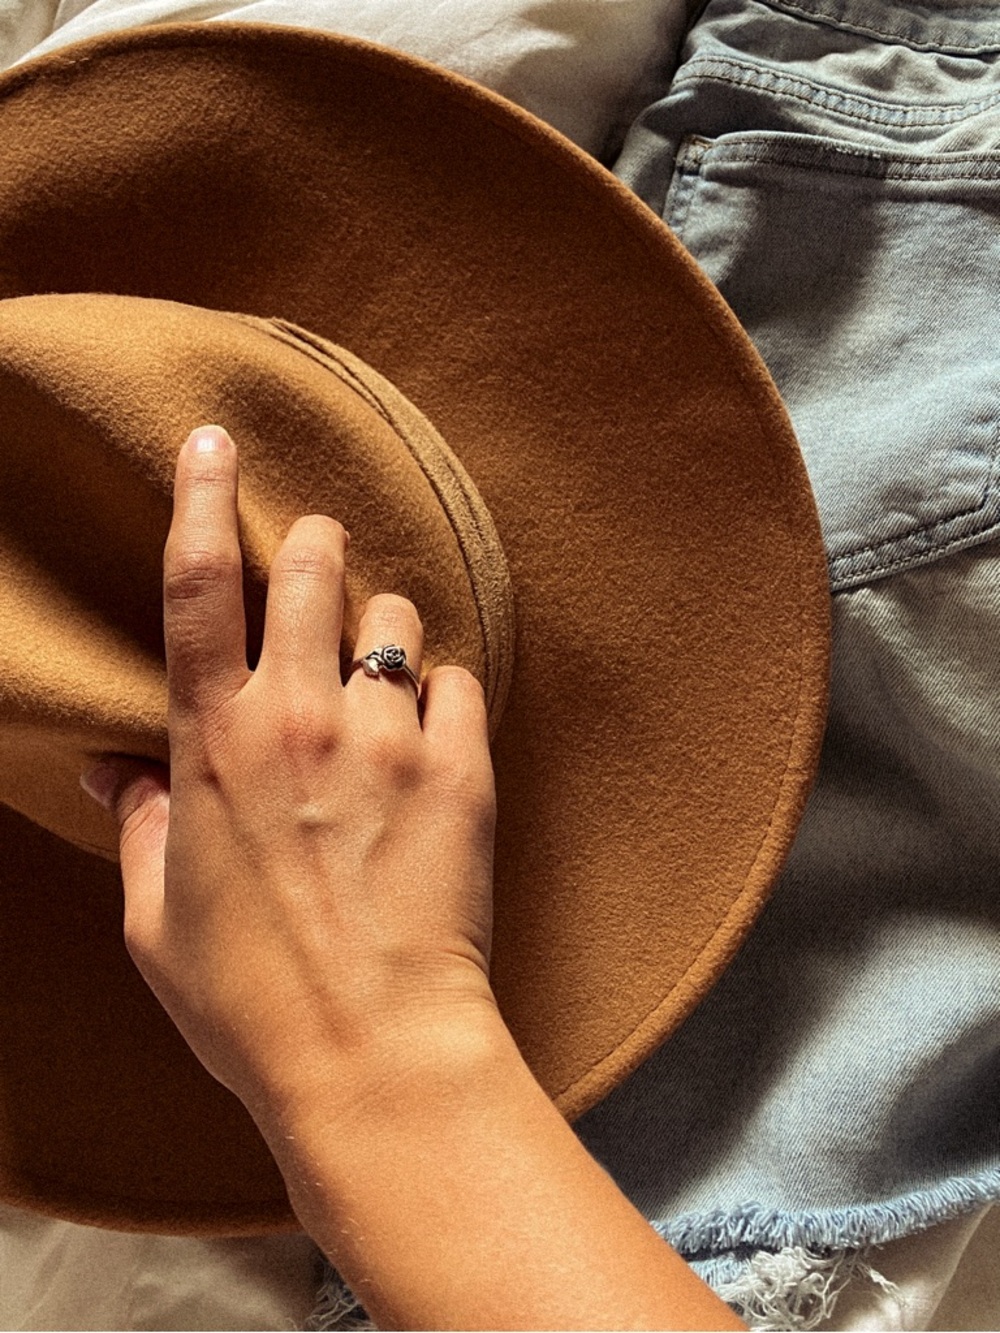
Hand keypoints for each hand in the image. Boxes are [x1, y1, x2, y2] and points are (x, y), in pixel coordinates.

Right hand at [80, 424, 499, 1125]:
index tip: (212, 441)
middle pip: (316, 568)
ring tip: (376, 683)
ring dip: (380, 630)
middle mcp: (301, 720)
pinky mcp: (461, 769)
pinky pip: (456, 683)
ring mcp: (387, 739)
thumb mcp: (156, 919)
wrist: (373, 1053)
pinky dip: (440, 696)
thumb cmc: (250, 1000)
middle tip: (317, 562)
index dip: (200, 498)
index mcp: (213, 746)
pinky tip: (428, 739)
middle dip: (316, 547)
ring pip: (394, 616)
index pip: (197, 588)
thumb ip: (139, 826)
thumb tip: (112, 773)